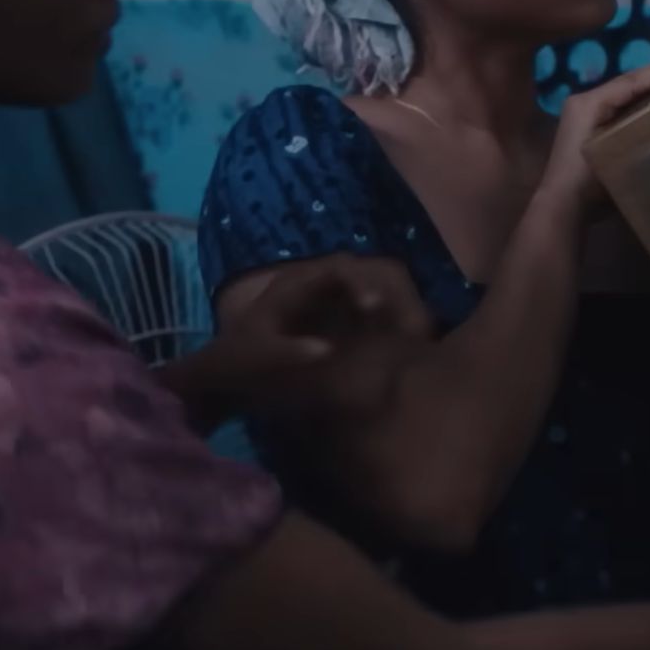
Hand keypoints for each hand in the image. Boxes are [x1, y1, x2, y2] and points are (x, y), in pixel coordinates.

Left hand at [176, 256, 432, 423]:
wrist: (229, 381)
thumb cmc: (240, 363)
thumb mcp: (256, 359)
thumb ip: (287, 353)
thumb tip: (325, 351)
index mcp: (300, 283)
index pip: (339, 268)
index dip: (361, 281)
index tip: (374, 306)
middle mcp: (327, 286)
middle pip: (374, 274)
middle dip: (398, 295)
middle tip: (414, 330)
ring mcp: (343, 304)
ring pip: (386, 293)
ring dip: (405, 311)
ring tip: (420, 341)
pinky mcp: (353, 325)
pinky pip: (384, 319)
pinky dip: (399, 329)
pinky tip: (412, 351)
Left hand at [542, 42, 649, 204]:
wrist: (564, 209)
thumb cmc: (586, 179)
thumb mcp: (610, 145)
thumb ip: (635, 121)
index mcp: (590, 101)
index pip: (635, 79)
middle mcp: (589, 102)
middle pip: (635, 83)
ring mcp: (593, 117)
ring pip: (634, 95)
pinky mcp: (599, 132)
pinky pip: (629, 110)